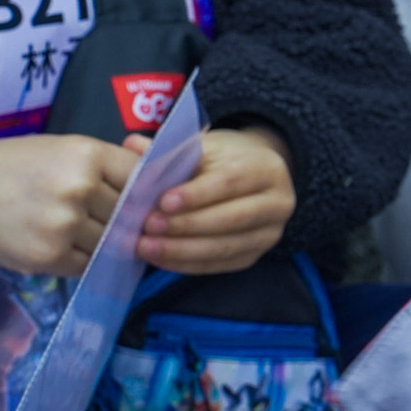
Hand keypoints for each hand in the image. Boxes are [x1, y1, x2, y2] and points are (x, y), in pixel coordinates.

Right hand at [0, 134, 137, 274]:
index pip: (142, 176)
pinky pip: (87, 263)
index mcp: (88, 155)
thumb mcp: (62, 149)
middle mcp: (80, 188)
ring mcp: (65, 223)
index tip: (141, 198)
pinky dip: (82, 260)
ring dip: (103, 242)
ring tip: (81, 233)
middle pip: (129, 212)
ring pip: (111, 240)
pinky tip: (66, 248)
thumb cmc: (14, 166)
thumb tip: (152, 174)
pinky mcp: (49, 255)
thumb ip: (107, 163)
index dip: (144, 190)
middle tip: (111, 220)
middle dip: (124, 218)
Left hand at [137, 125, 295, 273]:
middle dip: (185, 226)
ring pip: (225, 247)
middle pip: (230, 219)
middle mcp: (278, 203)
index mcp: (266, 169)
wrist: (254, 178)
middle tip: (147, 227)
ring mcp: (270, 233)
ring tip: (146, 247)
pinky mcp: (255, 255)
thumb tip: (132, 145)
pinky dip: (187, 264)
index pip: (231, 183)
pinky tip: (160, 259)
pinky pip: (220, 264)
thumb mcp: (205, 148)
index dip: (197, 195)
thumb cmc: (225, 160)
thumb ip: (172, 151)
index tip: (163, 202)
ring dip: (181, 250)